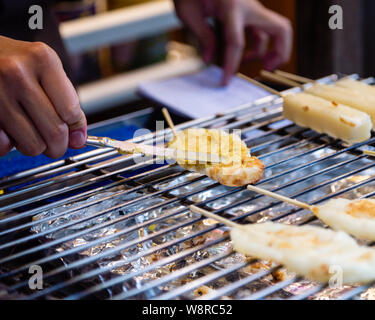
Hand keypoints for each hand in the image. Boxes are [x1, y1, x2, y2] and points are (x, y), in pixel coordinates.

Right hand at [0, 36, 86, 157]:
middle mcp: (17, 73)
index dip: (74, 129)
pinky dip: (9, 144)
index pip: (71, 112)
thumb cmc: (12, 61)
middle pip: (55, 132)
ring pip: (33, 145)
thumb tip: (79, 139)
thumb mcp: (45, 70)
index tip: (72, 133)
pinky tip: (8, 128)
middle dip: (58, 145)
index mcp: (42, 60)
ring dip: (35, 145)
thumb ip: (66, 102)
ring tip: (28, 129)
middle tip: (54, 141)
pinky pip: (5, 146)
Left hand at [173, 0, 292, 84]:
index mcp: (231, 6)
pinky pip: (263, 30)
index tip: (225, 82)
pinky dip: (260, 45)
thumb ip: (202, 35)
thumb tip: (209, 59)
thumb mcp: (188, 11)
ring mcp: (252, 8)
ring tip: (258, 65)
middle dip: (280, 52)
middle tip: (267, 68)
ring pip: (276, 30)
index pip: (236, 42)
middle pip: (281, 29)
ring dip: (273, 50)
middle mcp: (249, 6)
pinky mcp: (250, 11)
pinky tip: (246, 56)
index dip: (232, 65)